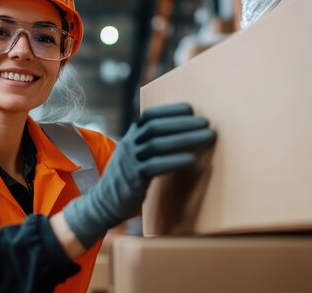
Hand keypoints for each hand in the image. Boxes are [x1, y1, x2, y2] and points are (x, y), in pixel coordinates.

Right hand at [62, 103, 214, 248]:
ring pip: (158, 144)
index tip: (190, 109)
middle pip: (156, 127)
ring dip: (185, 138)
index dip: (170, 110)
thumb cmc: (128, 179)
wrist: (104, 203)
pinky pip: (155, 165)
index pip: (149, 116)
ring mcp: (130, 160)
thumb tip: (182, 134)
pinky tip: (192, 159)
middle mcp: (129, 144)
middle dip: (182, 122)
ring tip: (207, 136)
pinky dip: (175, 161)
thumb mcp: (135, 156)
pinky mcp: (133, 178)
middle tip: (206, 122)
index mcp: (131, 136)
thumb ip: (150, 144)